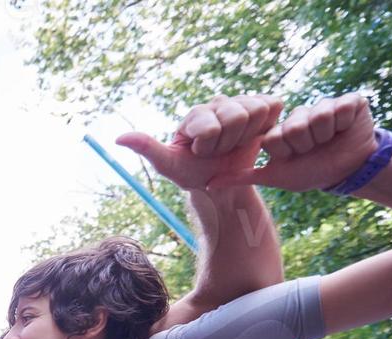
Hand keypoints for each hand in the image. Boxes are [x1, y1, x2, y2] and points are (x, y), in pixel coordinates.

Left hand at [117, 94, 283, 190]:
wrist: (222, 182)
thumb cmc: (192, 174)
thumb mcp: (168, 165)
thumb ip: (147, 148)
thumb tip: (118, 138)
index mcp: (194, 115)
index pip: (211, 125)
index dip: (210, 144)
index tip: (202, 153)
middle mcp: (216, 103)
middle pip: (235, 114)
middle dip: (229, 141)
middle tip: (220, 150)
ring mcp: (240, 103)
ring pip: (255, 109)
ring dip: (248, 135)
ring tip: (235, 144)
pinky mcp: (264, 106)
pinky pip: (273, 107)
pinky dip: (267, 126)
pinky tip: (254, 137)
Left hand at [209, 93, 377, 191]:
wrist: (349, 171)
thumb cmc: (311, 172)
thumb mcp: (275, 176)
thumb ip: (242, 176)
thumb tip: (208, 184)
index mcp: (280, 130)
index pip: (273, 137)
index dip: (285, 151)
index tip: (294, 156)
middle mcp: (299, 115)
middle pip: (294, 128)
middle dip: (305, 145)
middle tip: (313, 149)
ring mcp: (323, 106)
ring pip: (317, 118)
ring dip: (325, 136)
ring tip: (329, 139)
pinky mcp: (348, 101)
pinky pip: (340, 108)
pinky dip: (343, 123)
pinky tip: (344, 129)